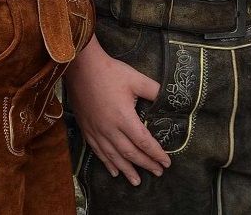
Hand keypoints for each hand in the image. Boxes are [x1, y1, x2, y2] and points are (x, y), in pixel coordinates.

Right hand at [65, 39, 169, 184]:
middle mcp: (110, 129)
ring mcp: (97, 131)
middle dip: (146, 164)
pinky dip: (108, 163)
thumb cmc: (110, 72)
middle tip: (158, 172)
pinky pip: (98, 152)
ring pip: (114, 156)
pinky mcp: (87, 129)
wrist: (82, 69)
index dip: (156, 153)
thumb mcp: (136, 79)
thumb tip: (168, 97)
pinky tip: (114, 171)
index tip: (166, 162)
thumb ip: (154, 91)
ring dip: (127, 170)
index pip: (143, 141)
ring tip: (137, 181)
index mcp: (124, 117)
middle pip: (130, 153)